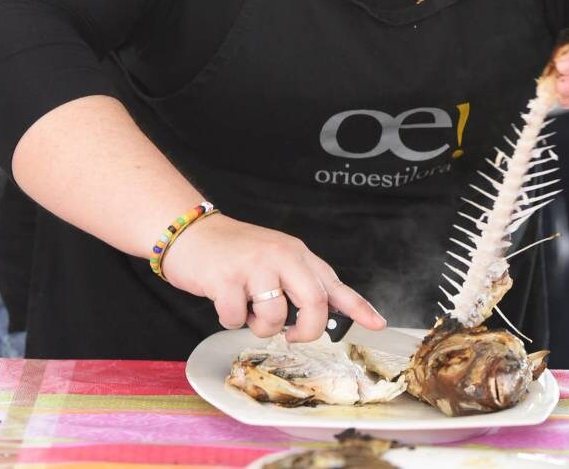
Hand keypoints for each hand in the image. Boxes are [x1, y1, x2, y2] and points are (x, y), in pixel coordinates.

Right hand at [162, 213, 386, 342]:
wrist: (191, 233)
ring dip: (259, 325)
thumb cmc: (234, 252)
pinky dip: (228, 319)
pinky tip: (223, 300)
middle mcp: (281, 256)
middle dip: (307, 330)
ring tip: (246, 307)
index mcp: (296, 254)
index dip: (358, 306)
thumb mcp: (274, 258)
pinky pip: (235, 320)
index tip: (378, 324)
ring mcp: (254, 266)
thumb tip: (323, 315)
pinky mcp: (226, 279)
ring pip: (275, 318)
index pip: (334, 283)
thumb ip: (298, 282)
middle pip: (314, 303)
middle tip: (293, 335)